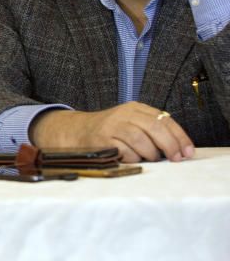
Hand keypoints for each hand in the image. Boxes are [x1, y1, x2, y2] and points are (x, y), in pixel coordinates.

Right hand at [29, 101, 194, 162]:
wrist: (77, 132)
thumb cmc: (111, 132)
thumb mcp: (132, 123)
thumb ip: (152, 128)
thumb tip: (180, 148)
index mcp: (135, 108)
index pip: (164, 119)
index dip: (180, 136)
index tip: (189, 152)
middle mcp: (124, 113)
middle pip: (155, 128)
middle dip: (170, 146)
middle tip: (176, 159)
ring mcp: (112, 125)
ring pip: (141, 140)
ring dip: (151, 154)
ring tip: (150, 159)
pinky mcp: (102, 139)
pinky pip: (126, 152)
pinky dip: (133, 158)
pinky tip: (131, 158)